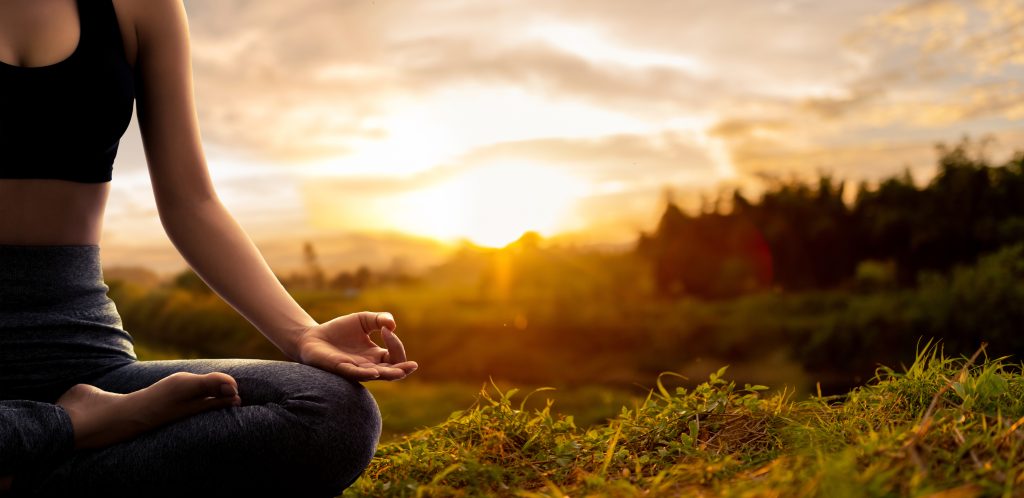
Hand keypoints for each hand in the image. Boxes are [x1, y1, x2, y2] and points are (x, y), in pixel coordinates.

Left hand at [296, 311, 417, 380]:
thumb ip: (379, 319)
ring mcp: (356, 370)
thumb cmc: (338, 330)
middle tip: (412, 365)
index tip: (386, 328)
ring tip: (401, 371)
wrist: (312, 337)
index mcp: (376, 356)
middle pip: (393, 372)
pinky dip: (367, 374)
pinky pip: (356, 374)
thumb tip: (392, 325)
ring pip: (378, 377)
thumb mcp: (363, 320)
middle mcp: (369, 366)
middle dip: (404, 368)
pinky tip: (376, 371)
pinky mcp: (341, 369)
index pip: (396, 356)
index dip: (396, 343)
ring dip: (391, 374)